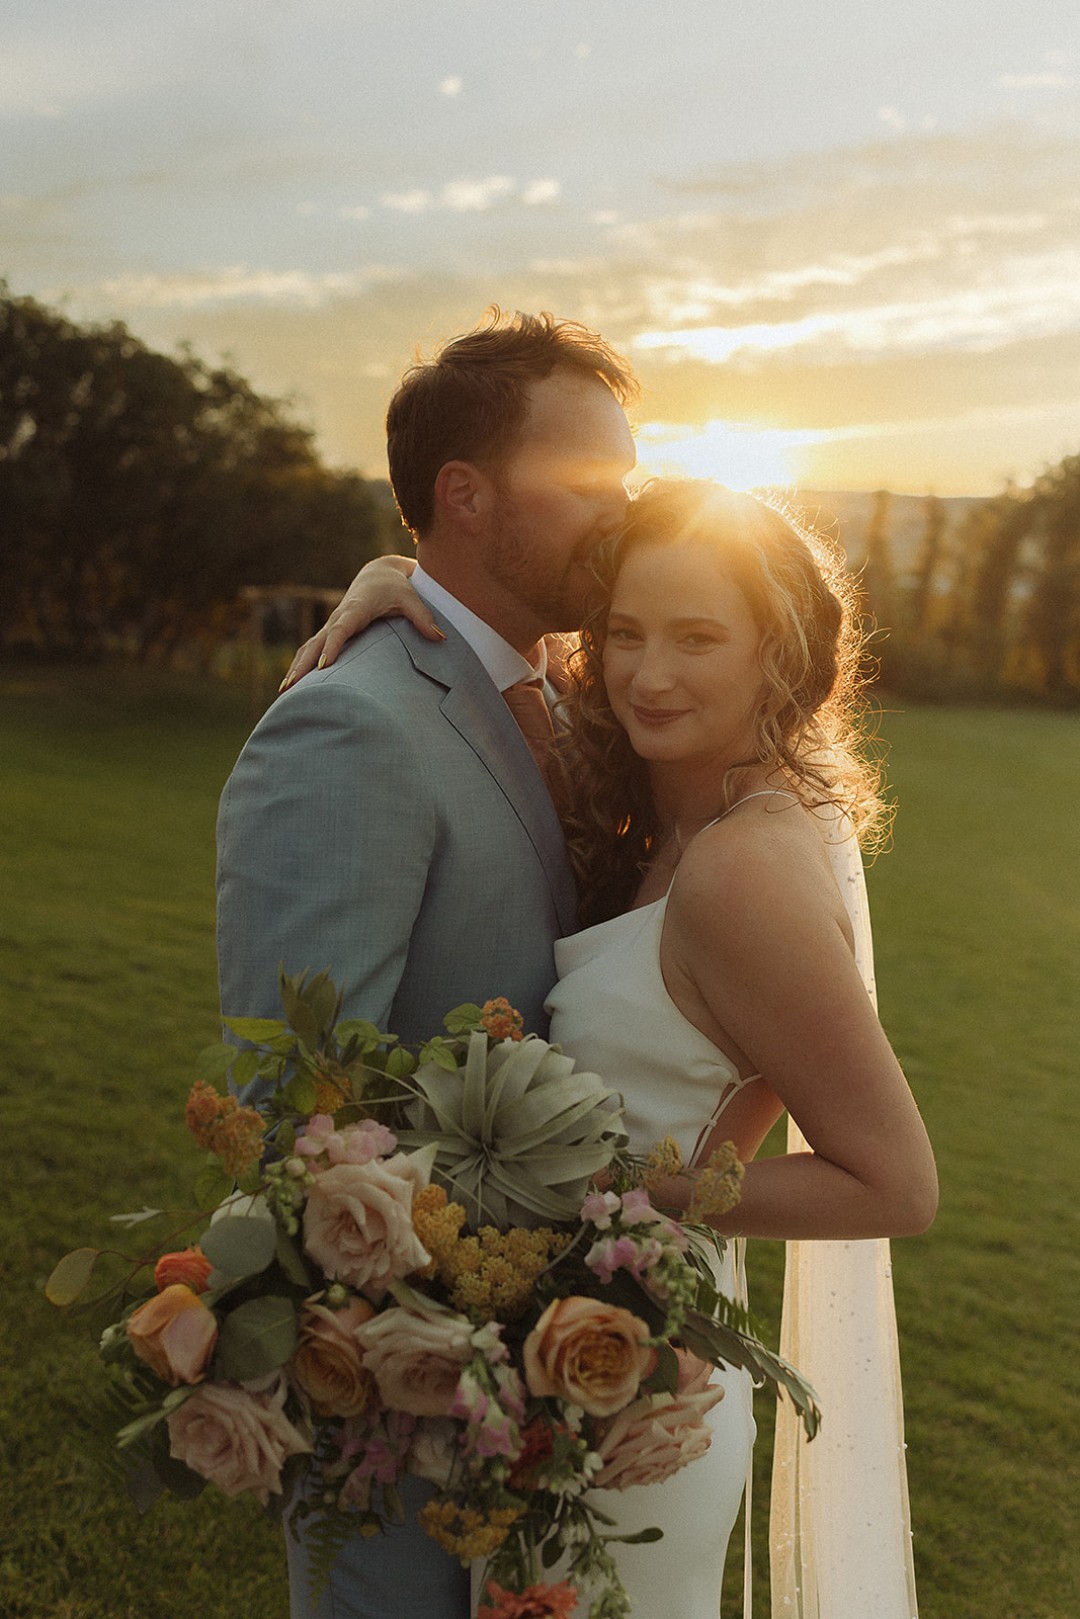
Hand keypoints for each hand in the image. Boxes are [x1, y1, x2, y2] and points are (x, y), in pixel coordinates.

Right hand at [279, 555, 443, 690]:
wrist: (378, 574)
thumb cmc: (396, 587)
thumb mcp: (411, 597)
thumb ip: (424, 618)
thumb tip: (440, 638)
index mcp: (356, 608)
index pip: (341, 629)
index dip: (333, 646)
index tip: (325, 665)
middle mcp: (339, 617)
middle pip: (316, 642)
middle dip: (304, 664)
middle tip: (292, 686)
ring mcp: (332, 626)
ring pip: (309, 648)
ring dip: (297, 668)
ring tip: (284, 691)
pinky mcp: (330, 633)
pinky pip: (311, 650)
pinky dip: (300, 666)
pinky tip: (292, 686)